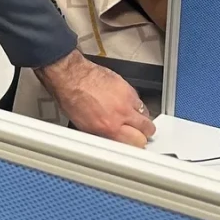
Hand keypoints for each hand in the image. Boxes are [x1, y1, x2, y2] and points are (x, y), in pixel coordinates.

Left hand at [36, 50, 155, 147]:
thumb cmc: (72, 98)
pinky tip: (124, 103)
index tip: (135, 143)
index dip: (137, 144)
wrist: (71, 76)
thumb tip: (115, 141)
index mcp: (109, 126)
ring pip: (145, 113)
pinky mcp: (126, 86)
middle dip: (144, 133)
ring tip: (131, 117)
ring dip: (140, 118)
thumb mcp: (84, 127)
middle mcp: (121, 113)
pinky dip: (134, 103)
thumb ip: (105, 135)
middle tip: (138, 132)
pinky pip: (138, 99)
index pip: (137, 142)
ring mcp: (126, 98)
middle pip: (148, 128)